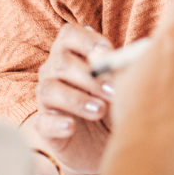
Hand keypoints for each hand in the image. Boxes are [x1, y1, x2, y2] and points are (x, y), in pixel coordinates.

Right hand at [26, 23, 115, 174]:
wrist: (108, 140)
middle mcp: (54, 71)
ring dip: (75, 99)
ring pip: (49, 90)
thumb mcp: (123, 85)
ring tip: (100, 110)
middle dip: (89, 76)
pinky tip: (72, 127)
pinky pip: (43, 122)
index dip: (86, 40)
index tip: (107, 52)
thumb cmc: (115, 102)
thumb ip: (124, 69)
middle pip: (61, 63)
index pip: (69, 34)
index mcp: (72, 52)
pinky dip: (57, 123)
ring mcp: (46, 98)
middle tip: (113, 91)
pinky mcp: (45, 126)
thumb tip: (130, 59)